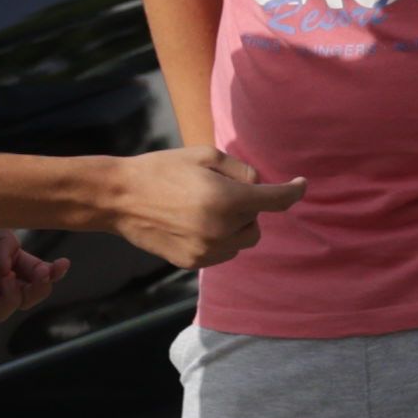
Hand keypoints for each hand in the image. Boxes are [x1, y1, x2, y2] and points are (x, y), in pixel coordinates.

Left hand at [0, 226, 65, 322]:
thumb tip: (10, 266)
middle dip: (38, 291)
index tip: (62, 264)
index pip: (35, 276)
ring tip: (6, 278)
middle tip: (39, 276)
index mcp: (6, 260)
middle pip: (23, 300)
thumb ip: (7, 244)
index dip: (52, 275)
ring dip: (12, 300)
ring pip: (0, 312)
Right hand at [105, 147, 290, 273]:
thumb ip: (241, 170)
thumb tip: (259, 187)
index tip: (300, 185)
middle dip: (247, 210)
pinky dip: (218, 239)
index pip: (277, 200)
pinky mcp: (192, 262)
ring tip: (206, 212)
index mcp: (227, 200)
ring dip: (235, 227)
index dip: (293, 190)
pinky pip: (222, 252)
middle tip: (219, 195)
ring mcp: (206, 249)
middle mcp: (221, 229)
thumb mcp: (204, 155)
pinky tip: (194, 225)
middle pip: (258, 225)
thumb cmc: (161, 169)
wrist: (116, 197)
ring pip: (242, 242)